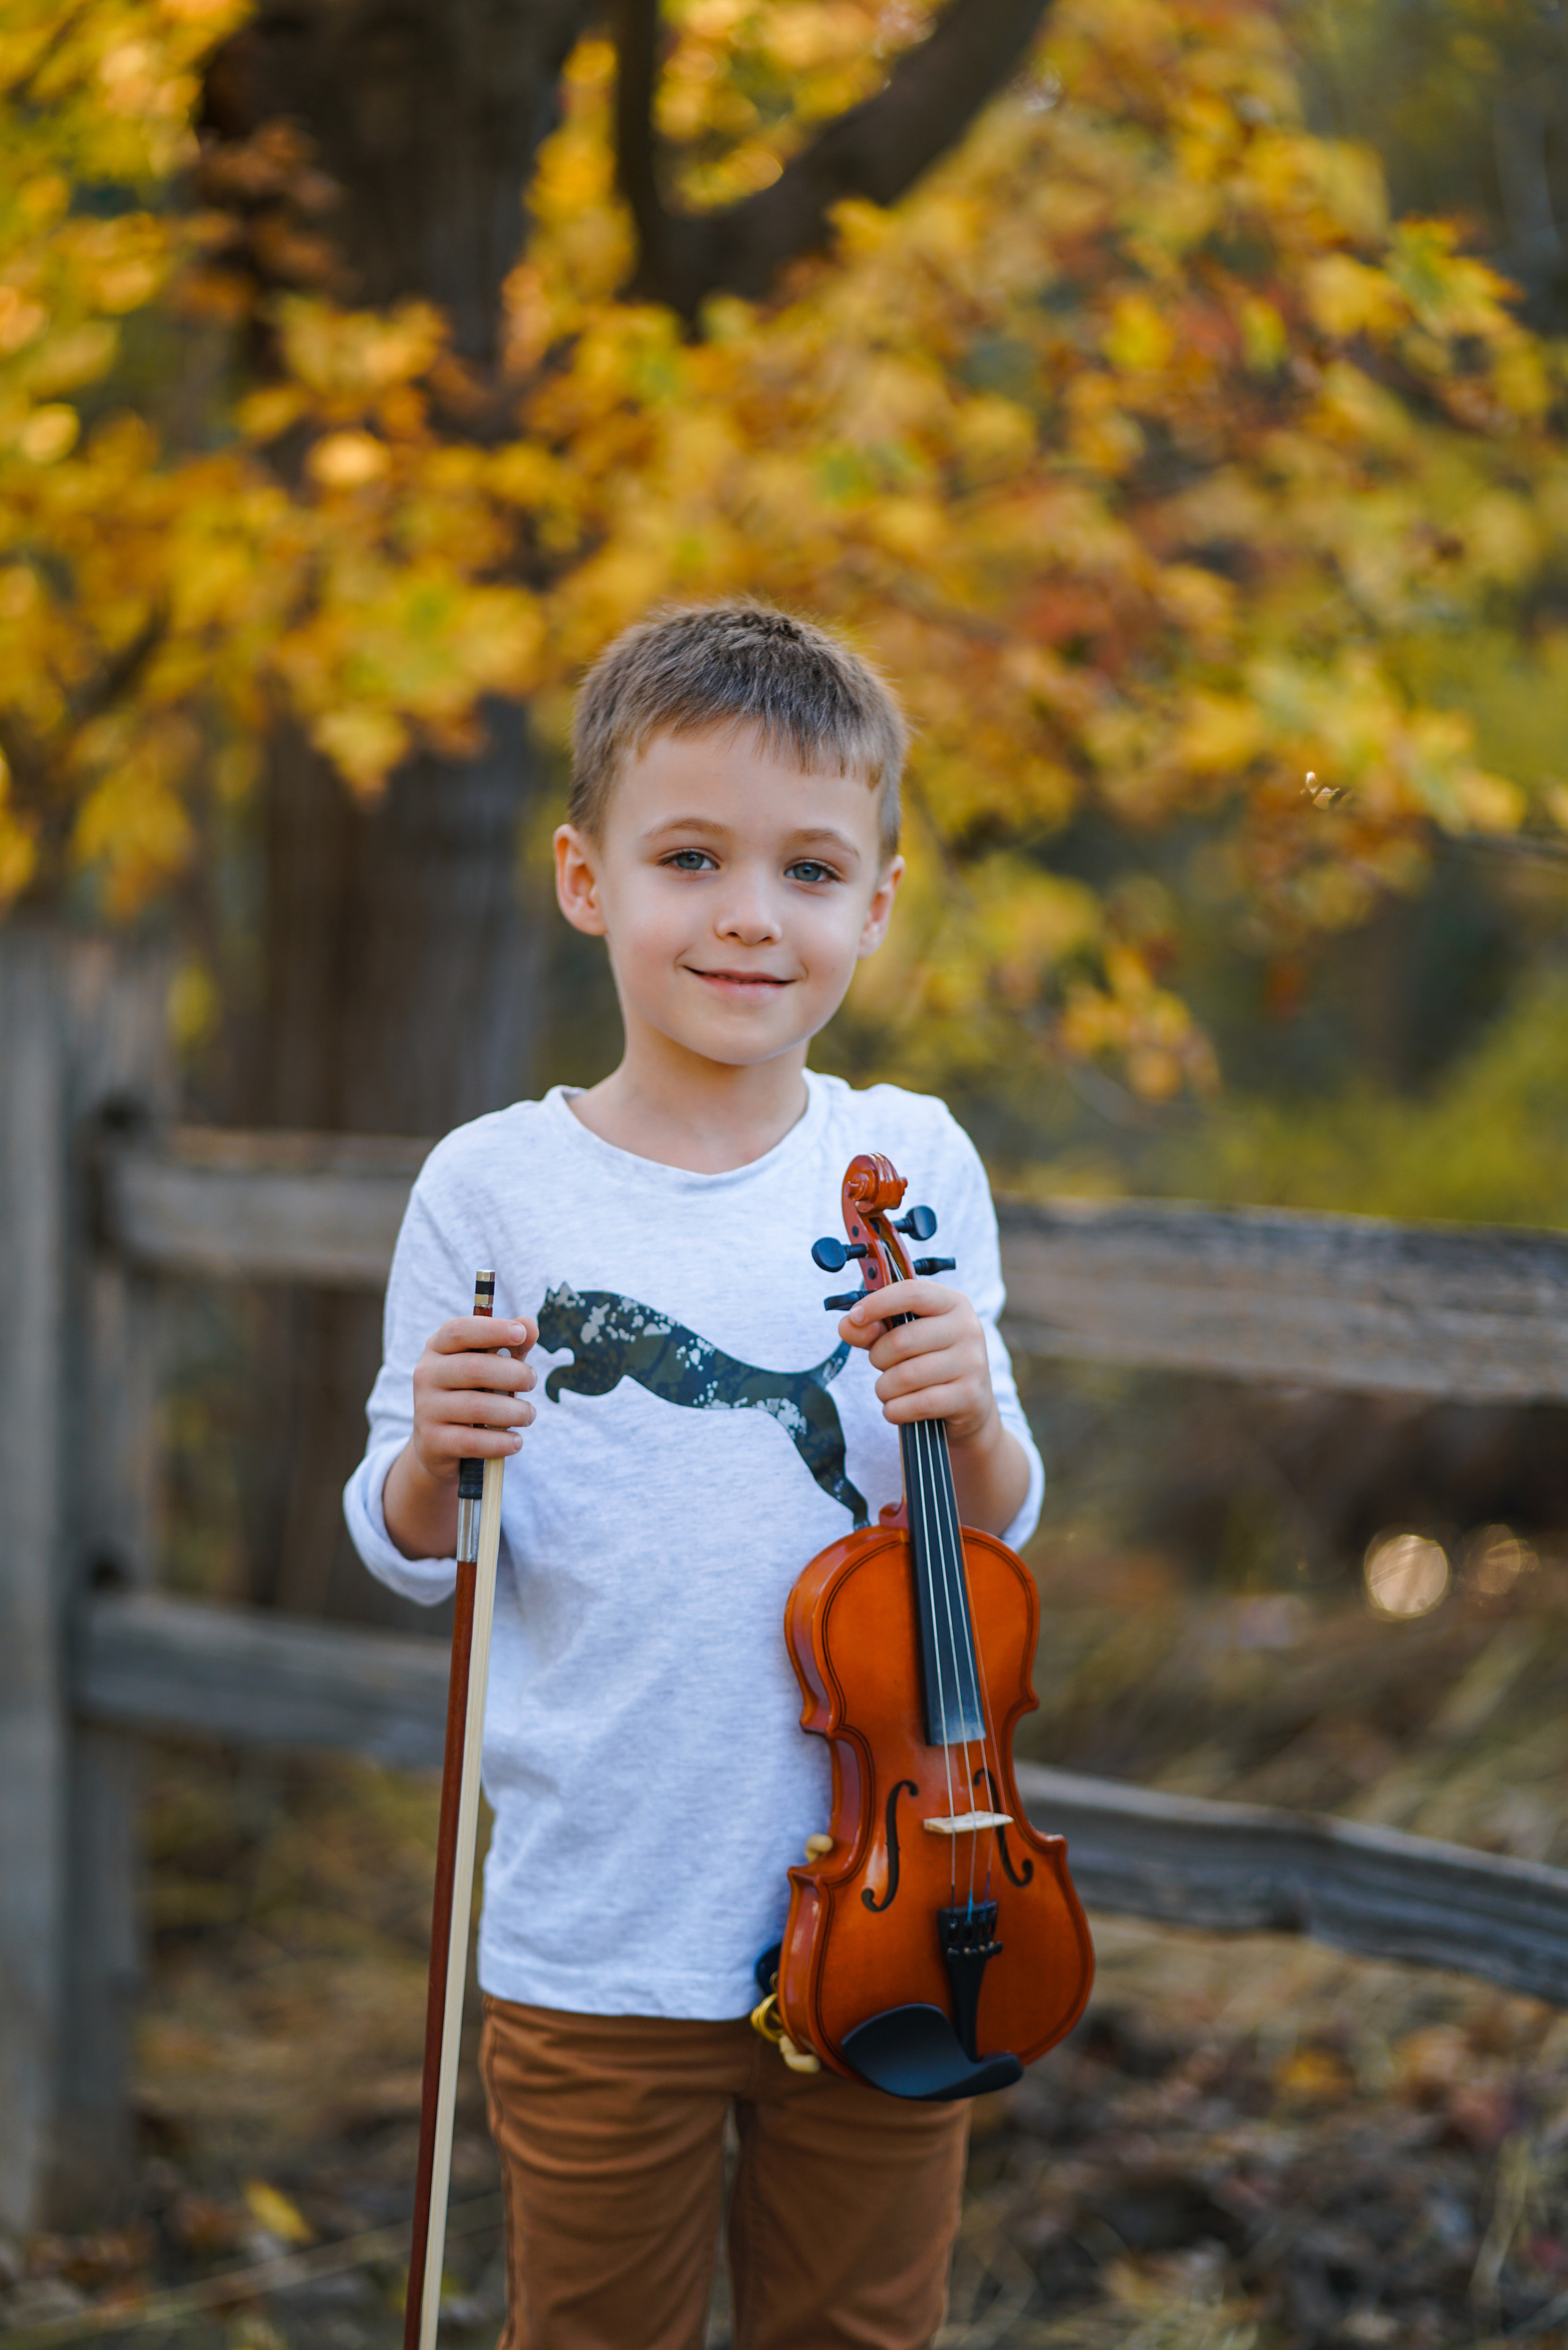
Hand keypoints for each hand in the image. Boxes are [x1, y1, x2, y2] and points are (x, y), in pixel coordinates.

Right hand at [410, 1313, 537, 1480]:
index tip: (521, 1334)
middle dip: (514, 1374)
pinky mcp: (432, 1441)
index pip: (459, 1331)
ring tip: (529, 1414)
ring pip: (477, 1407)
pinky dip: (500, 1442)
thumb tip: (530, 1325)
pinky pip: (472, 1441)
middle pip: (474, 1368)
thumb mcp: (492, 1366)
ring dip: (514, 1411)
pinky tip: (516, 1441)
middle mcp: (426, 1374)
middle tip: (533, 1381)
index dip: (492, 1329)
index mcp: (438, 1348)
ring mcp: (425, 1408)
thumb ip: (512, 1346)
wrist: (438, 1444)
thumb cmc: (472, 1393)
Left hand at [838, 1279, 997, 1446]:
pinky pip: (918, 1404)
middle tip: (881, 1366)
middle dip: (878, 1358)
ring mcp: (972, 1363)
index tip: (855, 1317)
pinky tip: (896, 1409)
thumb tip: (847, 1326)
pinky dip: (895, 1410)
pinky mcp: (970, 1396)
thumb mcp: (900, 1339)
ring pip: (905, 1377)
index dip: (878, 1303)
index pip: (912, 1293)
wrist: (969, 1405)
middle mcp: (968, 1328)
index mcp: (953, 1303)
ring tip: (889, 1390)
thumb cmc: (929, 1362)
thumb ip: (871, 1330)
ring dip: (884, 1389)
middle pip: (901, 1341)